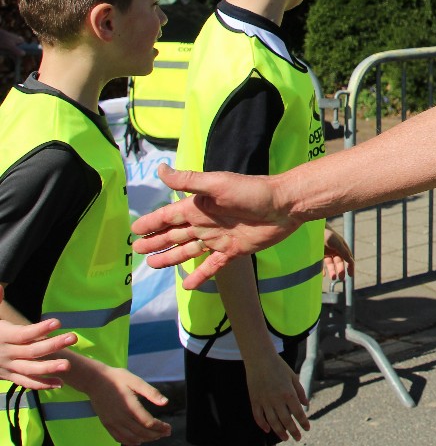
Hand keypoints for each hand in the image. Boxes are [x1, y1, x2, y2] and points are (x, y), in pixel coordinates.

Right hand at [0, 287, 75, 389]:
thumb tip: (0, 287)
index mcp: (2, 337)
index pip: (23, 334)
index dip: (40, 329)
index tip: (57, 322)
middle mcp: (6, 353)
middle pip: (31, 351)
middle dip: (53, 345)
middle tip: (74, 337)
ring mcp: (8, 367)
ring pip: (30, 370)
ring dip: (49, 369)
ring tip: (67, 365)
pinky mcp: (10, 377)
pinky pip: (26, 382)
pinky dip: (42, 384)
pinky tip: (60, 383)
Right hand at [77, 358, 170, 444]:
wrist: (95, 381)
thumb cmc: (117, 378)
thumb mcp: (136, 381)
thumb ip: (151, 392)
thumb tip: (165, 402)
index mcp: (130, 406)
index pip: (148, 423)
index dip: (160, 427)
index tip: (168, 427)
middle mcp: (121, 417)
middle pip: (141, 432)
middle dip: (156, 434)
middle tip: (166, 433)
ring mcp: (112, 423)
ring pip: (131, 438)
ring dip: (145, 439)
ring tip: (155, 436)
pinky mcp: (106, 424)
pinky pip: (119, 438)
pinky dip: (130, 442)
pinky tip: (138, 441)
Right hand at [131, 165, 298, 288]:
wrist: (284, 206)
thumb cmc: (251, 191)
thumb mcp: (217, 184)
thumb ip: (188, 181)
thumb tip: (160, 169)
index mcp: (199, 207)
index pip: (167, 216)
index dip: (150, 223)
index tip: (133, 230)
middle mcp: (206, 223)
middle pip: (174, 235)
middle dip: (155, 241)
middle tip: (137, 250)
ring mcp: (219, 238)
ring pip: (188, 250)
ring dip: (171, 257)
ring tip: (152, 264)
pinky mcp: (233, 251)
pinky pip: (212, 266)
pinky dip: (200, 275)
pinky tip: (187, 285)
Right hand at [245, 349, 310, 441]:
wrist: (260, 358)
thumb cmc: (279, 366)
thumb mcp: (293, 376)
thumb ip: (300, 392)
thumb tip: (306, 405)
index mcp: (288, 393)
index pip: (298, 413)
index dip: (303, 422)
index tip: (307, 429)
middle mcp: (277, 399)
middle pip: (286, 421)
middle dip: (293, 431)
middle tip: (298, 438)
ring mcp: (264, 401)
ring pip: (272, 422)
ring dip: (279, 432)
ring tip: (285, 438)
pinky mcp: (254, 400)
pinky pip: (258, 417)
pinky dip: (262, 425)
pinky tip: (268, 430)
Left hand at [323, 226, 354, 281]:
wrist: (313, 230)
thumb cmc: (327, 235)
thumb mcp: (337, 243)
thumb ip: (344, 252)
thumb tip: (351, 261)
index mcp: (342, 247)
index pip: (348, 259)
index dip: (350, 267)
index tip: (351, 275)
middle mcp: (335, 251)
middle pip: (340, 263)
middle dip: (341, 270)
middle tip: (340, 278)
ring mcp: (327, 253)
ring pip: (331, 265)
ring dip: (332, 271)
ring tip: (333, 277)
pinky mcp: (319, 255)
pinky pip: (321, 265)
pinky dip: (322, 270)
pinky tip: (323, 275)